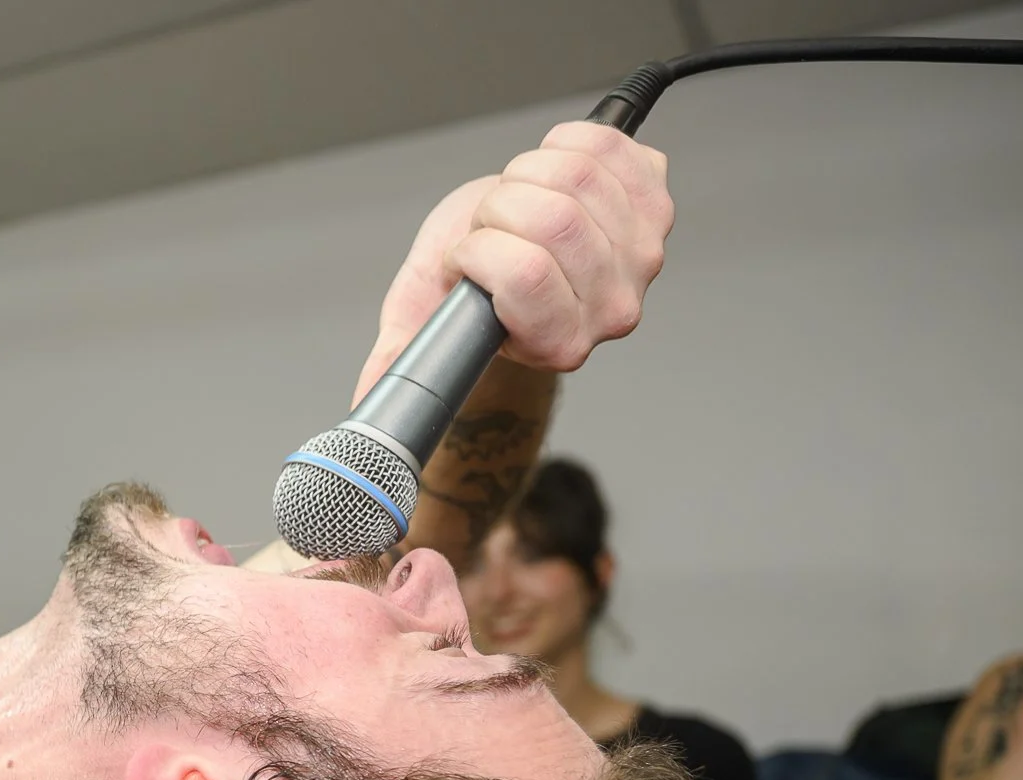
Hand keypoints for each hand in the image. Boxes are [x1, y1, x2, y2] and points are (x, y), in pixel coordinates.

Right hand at [354, 122, 670, 400]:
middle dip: (499, 207)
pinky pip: (604, 144)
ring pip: (578, 174)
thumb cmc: (476, 287)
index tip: (465, 260)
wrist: (519, 258)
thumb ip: (398, 356)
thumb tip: (368, 393)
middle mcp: (613, 306)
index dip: (479, 251)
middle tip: (491, 227)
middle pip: (555, 220)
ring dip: (527, 173)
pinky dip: (562, 142)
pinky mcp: (654, 199)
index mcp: (558, 343)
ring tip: (519, 200)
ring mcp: (642, 251)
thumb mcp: (425, 318)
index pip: (527, 276)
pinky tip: (552, 172)